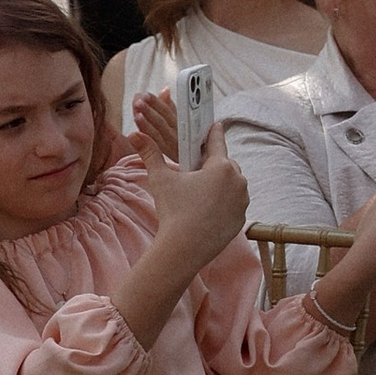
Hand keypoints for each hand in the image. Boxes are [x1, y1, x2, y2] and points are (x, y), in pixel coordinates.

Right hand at [129, 101, 249, 279]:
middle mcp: (238, 181)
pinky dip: (224, 204)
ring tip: (202, 191)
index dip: (213, 134)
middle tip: (199, 168)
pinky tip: (208, 209)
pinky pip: (233, 205)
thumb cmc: (173, 210)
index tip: (215, 125)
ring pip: (231, 186)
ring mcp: (242, 201)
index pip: (218, 143)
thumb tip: (133, 134)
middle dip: (213, 166)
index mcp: (222, 166)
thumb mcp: (161, 179)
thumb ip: (150, 154)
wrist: (183, 249)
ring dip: (221, 185)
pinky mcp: (241, 219)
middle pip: (225, 166)